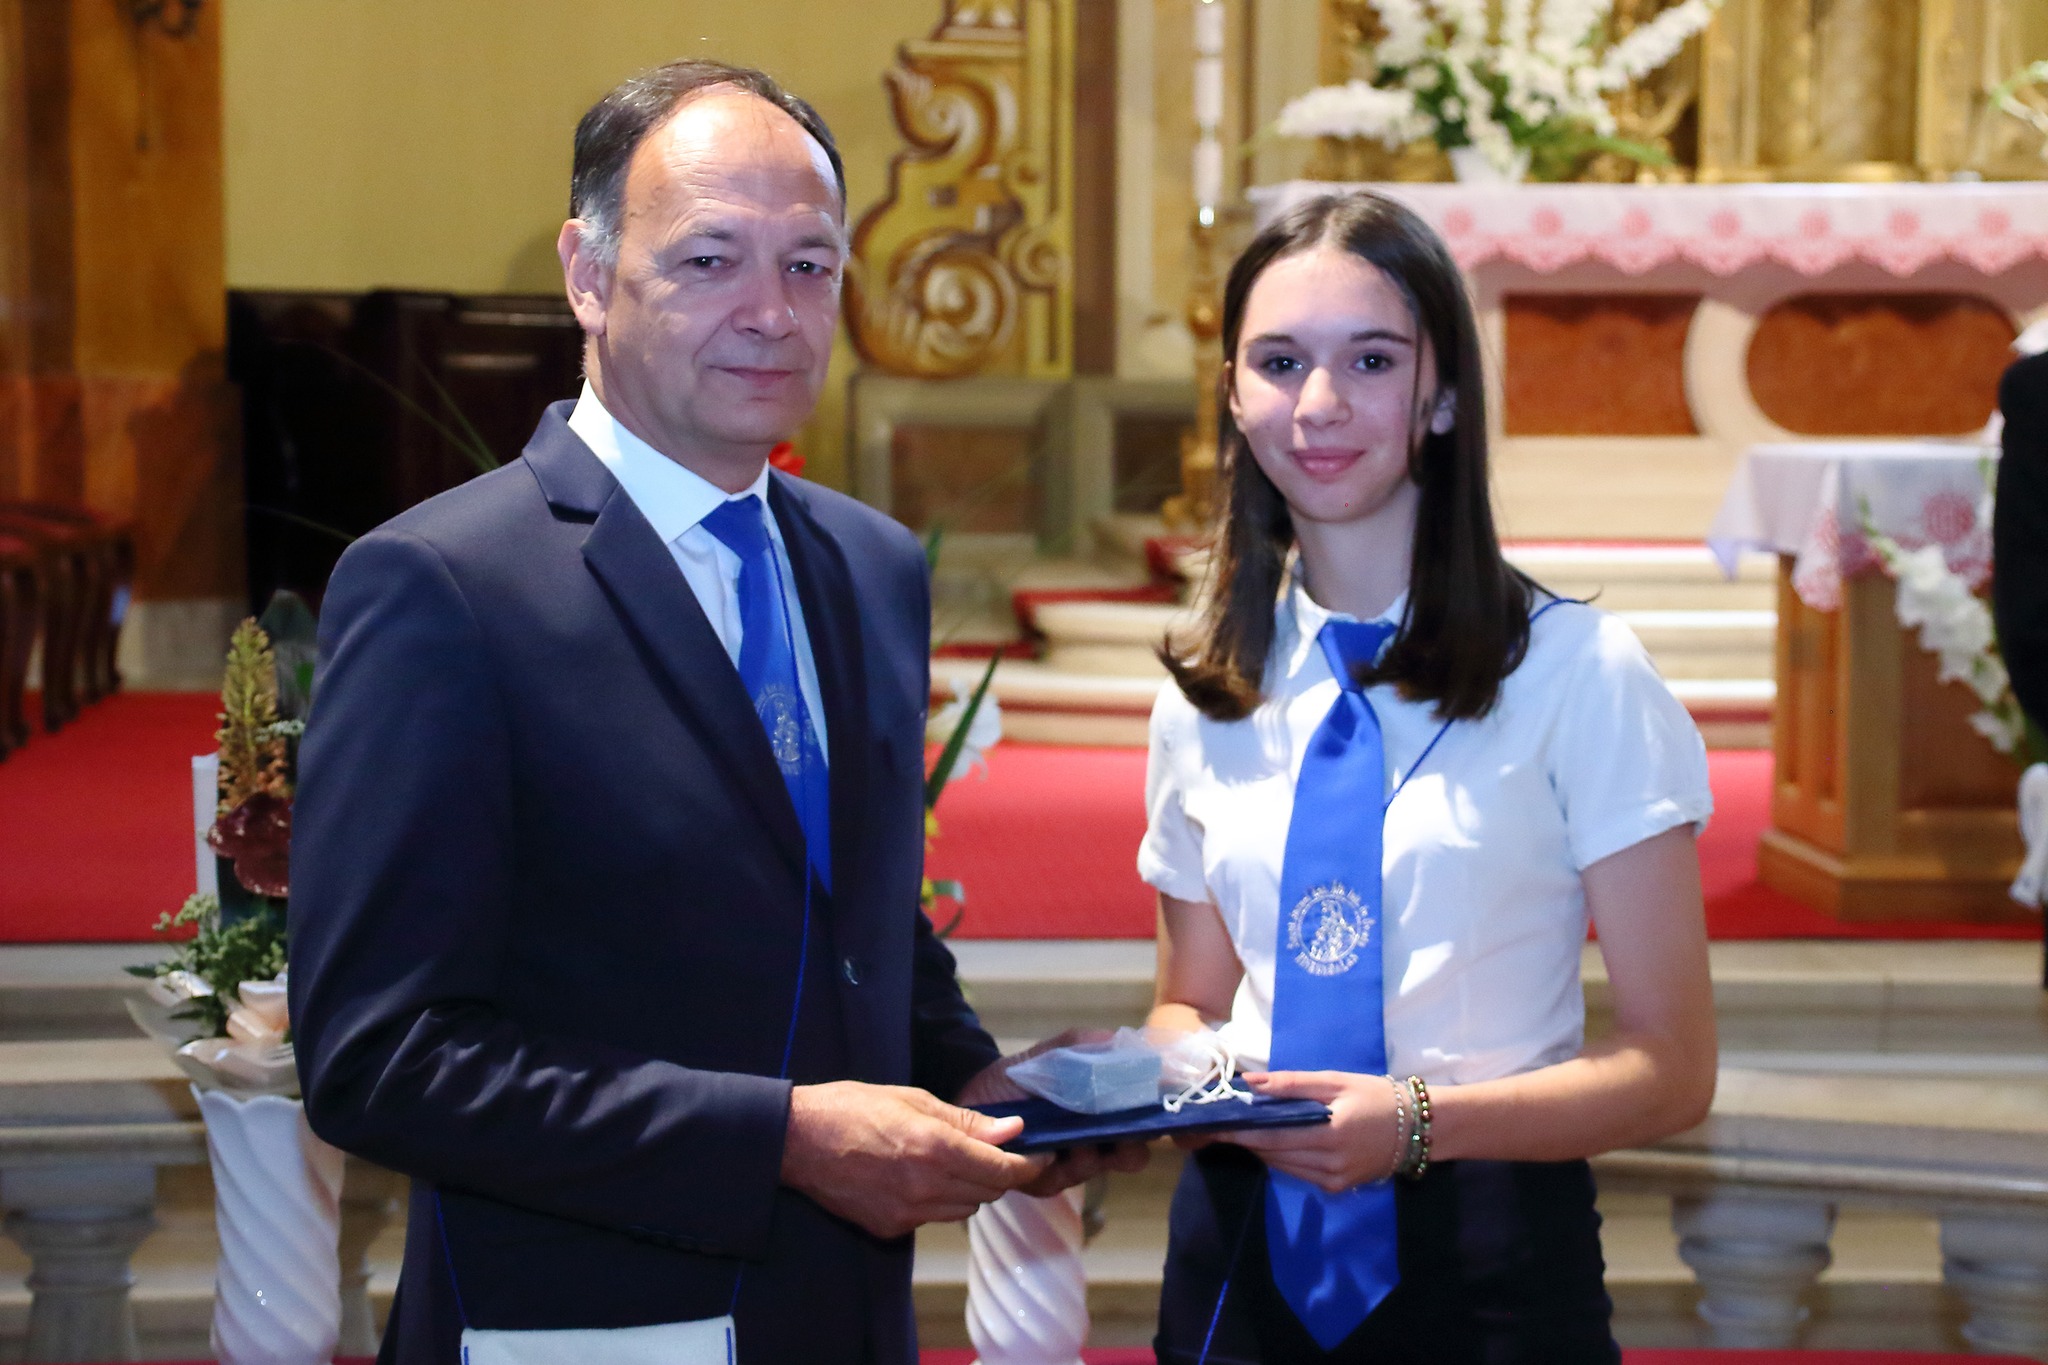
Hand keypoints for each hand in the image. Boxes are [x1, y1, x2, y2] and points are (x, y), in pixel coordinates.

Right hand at [781, 1081, 1049, 1238]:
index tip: (1041, 1156)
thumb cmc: (851, 1108)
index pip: (1003, 1170)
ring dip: (969, 1188)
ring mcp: (907, 1212)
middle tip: (993, 1150)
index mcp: (935, 1148)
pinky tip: (917, 1177)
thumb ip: (966, 1121)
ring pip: (964, 1209)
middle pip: (988, 1192)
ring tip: (949, 1160)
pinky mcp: (890, 1228)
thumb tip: (1012, 1130)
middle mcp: (926, 1186)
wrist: (797, 1141)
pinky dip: (937, 1200)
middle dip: (998, 1173)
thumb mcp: (913, 1099)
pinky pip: (932, 1218)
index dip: (1030, 1165)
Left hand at [955, 1030, 1152, 1194]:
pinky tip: (1050, 1154)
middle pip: (1132, 1155)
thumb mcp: (1059, 1053)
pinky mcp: (1041, 1181)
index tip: (1181, 1125)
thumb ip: (1089, 1046)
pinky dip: (1056, 1166)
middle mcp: (1096, 1143)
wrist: (977, 1093)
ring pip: (1097, 1169)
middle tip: (1126, 1134)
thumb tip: (1127, 1041)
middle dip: (1132, 1147)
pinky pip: (1058, 1180)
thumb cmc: (1024, 1075)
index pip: (1148, 1124)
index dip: (1171, 1127)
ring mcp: (1070, 1165)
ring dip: (1093, 1156)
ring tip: (1082, 1143)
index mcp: (1108, 1113)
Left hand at [1217, 1070, 1401, 1192]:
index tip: (1212, 1124)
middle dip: (1246, 1139)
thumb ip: (1292, 1084)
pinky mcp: (1338, 1188)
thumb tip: (1251, 1083)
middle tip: (1221, 1123)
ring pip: (1283, 1166)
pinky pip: (1299, 1173)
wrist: (1420, 1128)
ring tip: (1243, 1128)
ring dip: (1262, 1148)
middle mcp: (1329, 1165)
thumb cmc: (1378, 1097)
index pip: (1271, 1138)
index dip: (1240, 1132)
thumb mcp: (1337, 1082)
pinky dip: (1283, 1157)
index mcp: (1329, 1136)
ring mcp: (1334, 1180)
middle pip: (1273, 1154)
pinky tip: (1277, 1140)